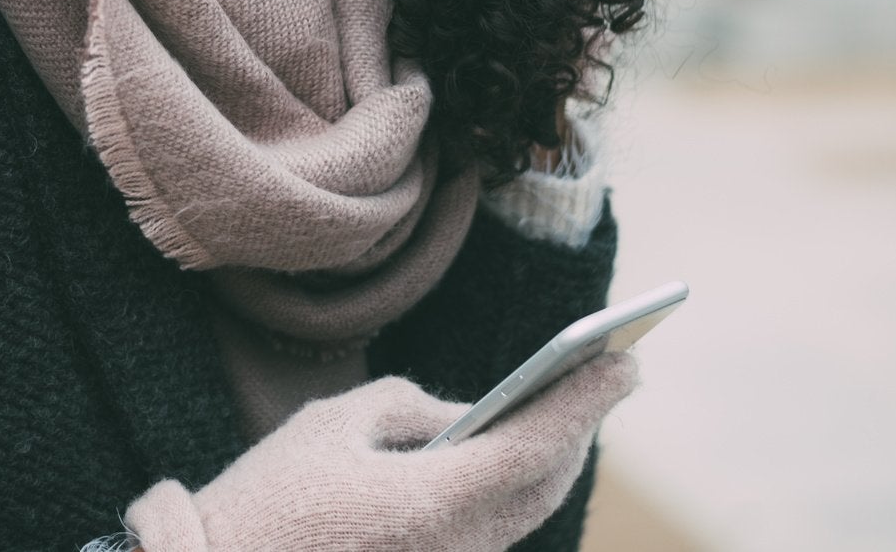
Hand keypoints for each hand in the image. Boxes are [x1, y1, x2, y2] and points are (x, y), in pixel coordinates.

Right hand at [123, 354, 637, 551]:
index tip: (623, 361)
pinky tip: (518, 457)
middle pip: (544, 485)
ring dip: (553, 459)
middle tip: (612, 374)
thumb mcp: (332, 424)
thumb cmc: (272, 497)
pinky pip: (492, 531)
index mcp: (435, 500)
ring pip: (524, 513)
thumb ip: (410, 406)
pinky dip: (516, 488)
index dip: (584, 401)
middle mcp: (459, 548)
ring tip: (574, 409)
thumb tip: (462, 416)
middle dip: (580, 427)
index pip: (535, 445)